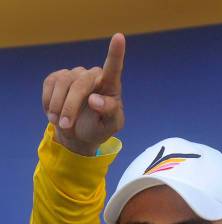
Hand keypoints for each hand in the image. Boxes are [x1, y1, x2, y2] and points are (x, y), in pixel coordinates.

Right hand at [42, 33, 125, 154]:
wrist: (78, 135)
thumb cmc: (98, 128)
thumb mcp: (109, 126)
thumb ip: (108, 112)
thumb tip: (94, 100)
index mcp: (110, 86)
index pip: (114, 68)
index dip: (116, 53)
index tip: (119, 37)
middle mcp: (93, 76)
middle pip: (80, 84)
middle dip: (71, 106)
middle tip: (66, 125)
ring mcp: (75, 75)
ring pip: (63, 82)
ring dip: (58, 106)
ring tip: (60, 123)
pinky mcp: (57, 78)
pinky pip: (49, 84)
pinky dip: (48, 102)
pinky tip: (54, 114)